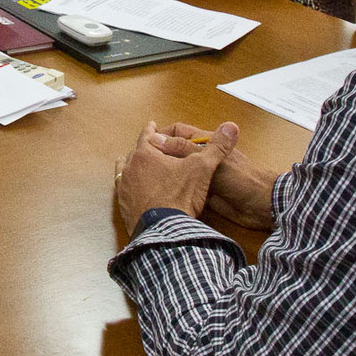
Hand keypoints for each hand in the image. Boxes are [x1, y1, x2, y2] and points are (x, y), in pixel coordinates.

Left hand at [115, 121, 236, 231]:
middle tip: (150, 147)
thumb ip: (216, 147)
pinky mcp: (123, 206)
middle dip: (143, 149)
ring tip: (135, 164)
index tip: (153, 125)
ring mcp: (124, 188)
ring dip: (131, 166)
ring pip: (125, 170)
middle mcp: (130, 168)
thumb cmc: (180, 196)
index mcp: (145, 154)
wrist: (164, 230)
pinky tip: (133, 190)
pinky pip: (124, 191)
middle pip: (135, 152)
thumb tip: (231, 127)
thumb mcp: (203, 168)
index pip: (147, 135)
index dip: (152, 129)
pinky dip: (129, 187)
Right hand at [154, 121, 277, 231]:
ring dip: (165, 174)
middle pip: (175, 152)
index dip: (162, 135)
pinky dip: (173, 189)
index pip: (178, 132)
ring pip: (178, 171)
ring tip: (145, 181)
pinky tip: (159, 194)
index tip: (144, 145)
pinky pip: (184, 188)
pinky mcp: (203, 194)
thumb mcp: (211, 161)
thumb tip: (157, 139)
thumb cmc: (240, 179)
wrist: (261, 206)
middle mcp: (201, 158)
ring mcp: (202, 176)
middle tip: (140, 166)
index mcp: (205, 143)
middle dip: (159, 157)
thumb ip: (186, 150)